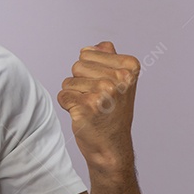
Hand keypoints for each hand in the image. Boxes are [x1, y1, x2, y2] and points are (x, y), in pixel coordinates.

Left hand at [56, 41, 139, 172]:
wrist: (112, 147)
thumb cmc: (113, 113)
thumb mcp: (119, 83)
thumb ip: (108, 59)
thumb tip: (96, 46)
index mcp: (129, 67)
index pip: (88, 53)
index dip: (90, 70)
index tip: (105, 88)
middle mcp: (119, 78)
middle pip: (77, 65)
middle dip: (81, 82)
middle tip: (98, 100)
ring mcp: (104, 92)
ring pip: (69, 81)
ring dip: (75, 95)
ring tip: (92, 108)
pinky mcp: (87, 107)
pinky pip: (63, 96)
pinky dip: (68, 106)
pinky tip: (84, 116)